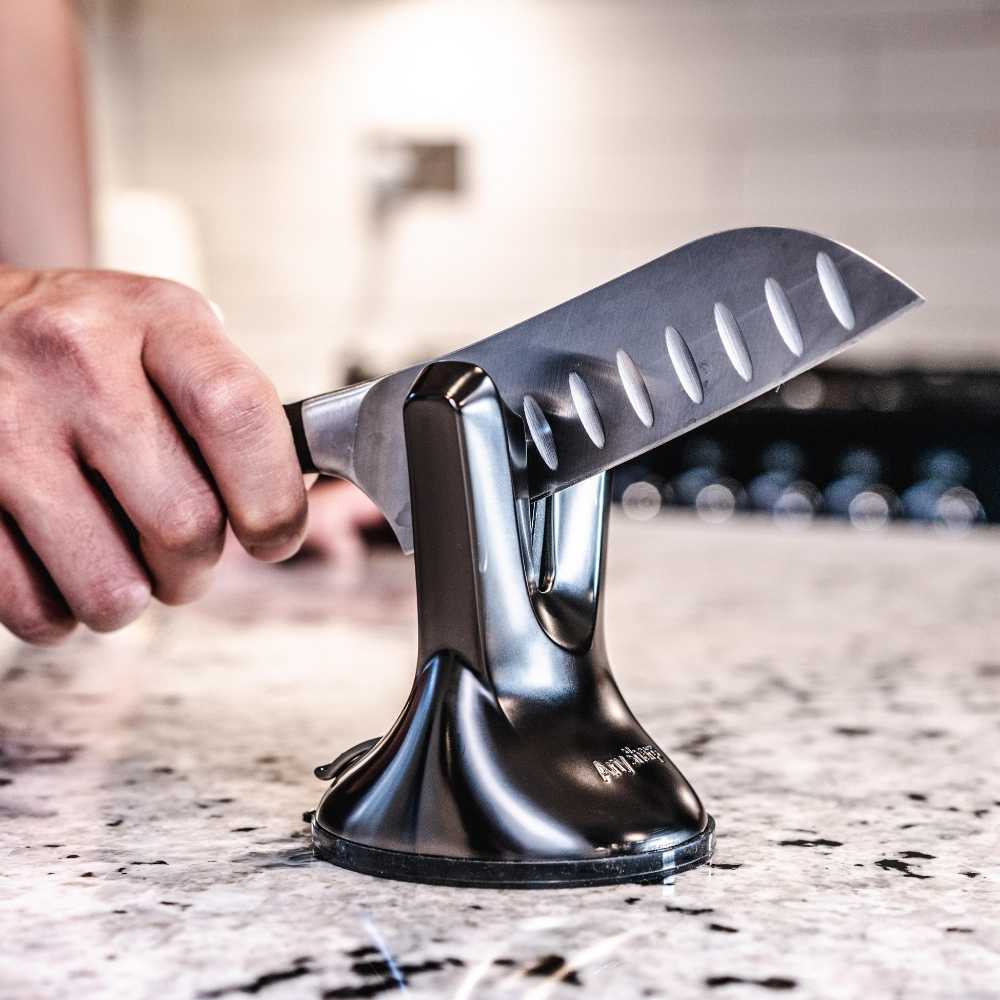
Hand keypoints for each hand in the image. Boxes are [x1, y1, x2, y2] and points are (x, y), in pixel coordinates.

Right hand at [0, 267, 307, 643]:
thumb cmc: (89, 347)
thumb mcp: (167, 334)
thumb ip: (232, 409)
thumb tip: (286, 510)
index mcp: (154, 318)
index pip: (239, 414)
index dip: (274, 499)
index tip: (275, 537)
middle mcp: (74, 360)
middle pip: (184, 522)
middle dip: (199, 568)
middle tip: (186, 557)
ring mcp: (5, 426)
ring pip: (112, 587)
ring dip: (133, 600)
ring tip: (124, 565)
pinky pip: (34, 608)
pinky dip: (63, 612)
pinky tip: (64, 565)